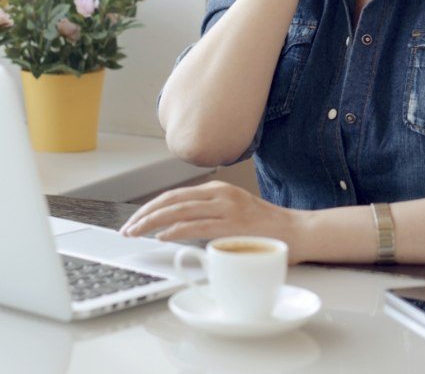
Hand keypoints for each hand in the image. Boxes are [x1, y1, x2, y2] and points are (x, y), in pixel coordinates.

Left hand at [119, 181, 307, 263]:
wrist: (296, 231)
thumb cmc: (265, 227)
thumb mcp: (233, 213)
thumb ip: (209, 215)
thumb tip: (178, 228)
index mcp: (218, 190)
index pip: (175, 195)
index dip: (150, 207)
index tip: (134, 220)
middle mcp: (220, 194)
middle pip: (173, 200)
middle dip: (144, 214)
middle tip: (127, 228)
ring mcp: (227, 207)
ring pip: (180, 210)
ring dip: (152, 222)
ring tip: (135, 232)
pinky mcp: (233, 223)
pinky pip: (198, 224)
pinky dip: (176, 229)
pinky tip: (162, 235)